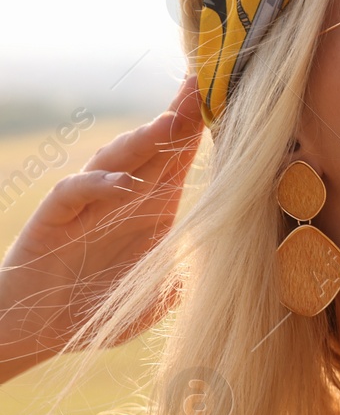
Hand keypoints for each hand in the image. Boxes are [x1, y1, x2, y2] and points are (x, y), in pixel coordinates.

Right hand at [0, 76, 203, 376]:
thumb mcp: (155, 299)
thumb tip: (222, 274)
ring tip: (170, 122)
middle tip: (199, 85)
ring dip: (142, 140)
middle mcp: (122, 198)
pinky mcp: (55, 218)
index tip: (227, 100)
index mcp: (152, 209)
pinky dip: (98, 184)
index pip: (179, 161)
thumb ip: (187, 282)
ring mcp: (88, 205)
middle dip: (177, 117)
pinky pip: (75, 191)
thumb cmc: (96, 309)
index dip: (198, 132)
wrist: (37, 330)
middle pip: (153, 148)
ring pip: (115, 159)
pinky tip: (123, 182)